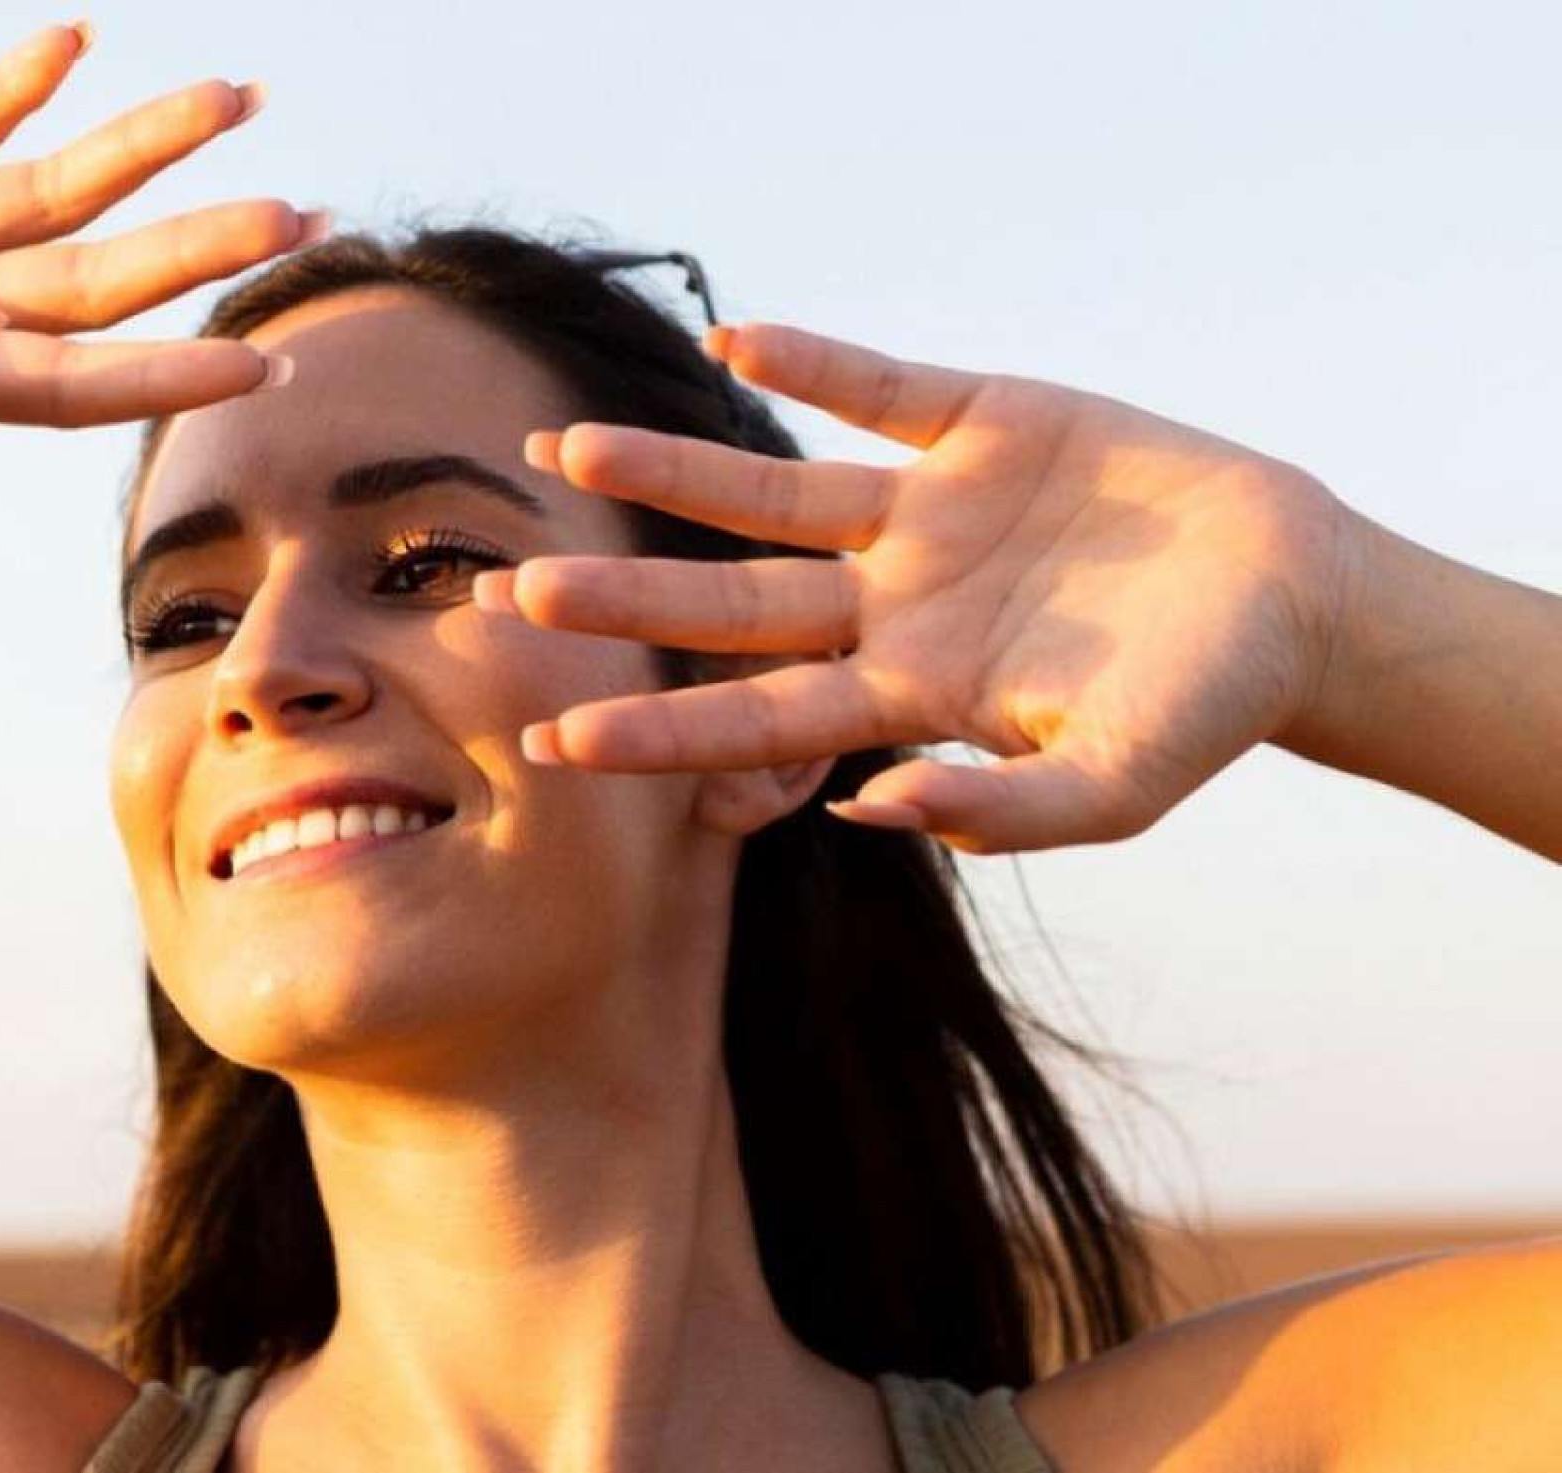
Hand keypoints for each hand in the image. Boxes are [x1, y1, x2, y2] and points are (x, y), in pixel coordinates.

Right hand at [0, 24, 314, 444]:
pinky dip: (25, 79)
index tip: (264, 364)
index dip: (170, 372)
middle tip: (302, 217)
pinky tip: (78, 43)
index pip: (82, 379)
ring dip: (150, 142)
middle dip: (202, 244)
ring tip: (240, 97)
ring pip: (65, 181)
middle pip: (106, 272)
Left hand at [477, 323, 1366, 854]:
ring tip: (566, 450)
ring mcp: (928, 510)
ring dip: (672, 473)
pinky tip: (731, 336)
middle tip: (514, 596)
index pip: (758, 717)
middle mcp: (892, 602)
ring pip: (771, 491)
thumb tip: (870, 813)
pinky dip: (814, 359)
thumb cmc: (1205, 709)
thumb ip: (1000, 812)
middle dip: (626, 602)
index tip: (556, 742)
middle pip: (730, 605)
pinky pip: (877, 386)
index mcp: (909, 693)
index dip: (660, 733)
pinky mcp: (982, 422)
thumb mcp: (1116, 787)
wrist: (1293, 597)